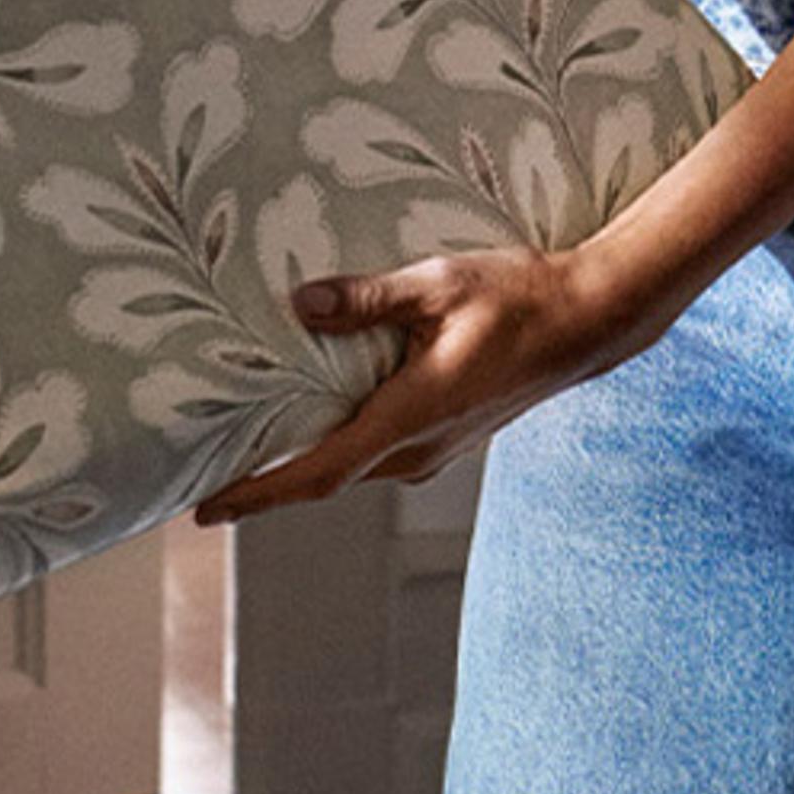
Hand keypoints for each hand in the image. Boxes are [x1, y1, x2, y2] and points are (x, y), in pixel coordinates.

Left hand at [195, 236, 653, 522]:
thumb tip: (300, 305)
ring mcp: (436, 449)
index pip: (318, 473)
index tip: (205, 509)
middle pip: (327, 478)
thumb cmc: (520, 298)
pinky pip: (379, 449)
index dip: (257, 494)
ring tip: (254, 438)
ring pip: (355, 465)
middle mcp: (419, 448)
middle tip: (208, 469)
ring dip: (307, 460)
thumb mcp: (439, 284)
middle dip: (267, 482)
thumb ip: (368, 300)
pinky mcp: (448, 435)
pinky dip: (342, 440)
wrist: (588, 320)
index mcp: (411, 417)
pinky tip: (325, 408)